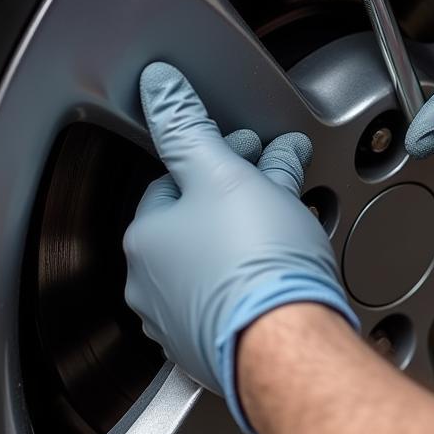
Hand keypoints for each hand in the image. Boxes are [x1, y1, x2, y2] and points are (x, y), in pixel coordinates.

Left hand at [123, 62, 358, 433]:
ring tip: (286, 218)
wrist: (287, 346)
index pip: (174, 181)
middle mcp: (153, 284)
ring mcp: (182, 322)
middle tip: (273, 176)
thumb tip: (159, 86)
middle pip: (196, 221)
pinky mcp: (215, 347)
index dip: (216, 158)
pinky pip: (230, 297)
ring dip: (246, 232)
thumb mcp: (222, 173)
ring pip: (213, 261)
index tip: (247, 149)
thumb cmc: (256, 267)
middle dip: (235, 191)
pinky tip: (280, 265)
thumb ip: (187, 126)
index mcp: (146, 239)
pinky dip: (252, 275)